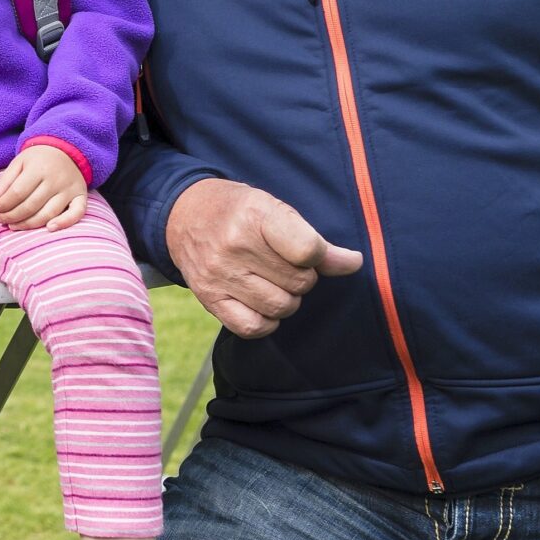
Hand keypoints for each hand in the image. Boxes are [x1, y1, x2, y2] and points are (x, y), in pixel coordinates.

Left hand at [0, 142, 87, 230]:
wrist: (66, 149)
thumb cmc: (38, 159)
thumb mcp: (19, 163)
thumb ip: (4, 182)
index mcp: (39, 168)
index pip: (17, 192)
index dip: (3, 204)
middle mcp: (56, 179)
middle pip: (31, 205)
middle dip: (12, 216)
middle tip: (0, 220)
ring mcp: (70, 189)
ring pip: (48, 213)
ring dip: (28, 224)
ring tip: (13, 226)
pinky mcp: (81, 196)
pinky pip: (76, 214)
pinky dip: (64, 223)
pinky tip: (49, 229)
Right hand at [164, 179, 364, 337]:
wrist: (185, 216)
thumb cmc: (240, 212)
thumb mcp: (277, 211)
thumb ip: (315, 241)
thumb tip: (354, 263)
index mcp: (256, 214)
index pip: (307, 250)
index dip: (317, 256)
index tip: (309, 251)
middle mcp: (234, 245)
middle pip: (299, 282)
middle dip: (301, 277)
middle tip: (284, 265)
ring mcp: (219, 274)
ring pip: (281, 307)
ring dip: (287, 299)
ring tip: (273, 282)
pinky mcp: (208, 298)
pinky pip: (253, 327)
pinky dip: (266, 321)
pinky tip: (261, 303)